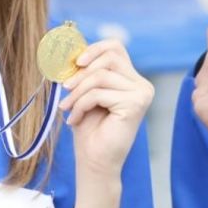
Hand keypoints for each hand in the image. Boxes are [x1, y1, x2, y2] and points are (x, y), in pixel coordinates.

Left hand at [60, 39, 154, 183]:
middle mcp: (142, 84)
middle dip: (81, 73)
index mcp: (132, 79)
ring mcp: (142, 94)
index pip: (115, 47)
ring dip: (78, 92)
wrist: (95, 161)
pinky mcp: (135, 104)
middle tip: (65, 89)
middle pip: (108, 58)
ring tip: (67, 107)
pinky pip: (99, 93)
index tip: (75, 63)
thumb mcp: (85, 92)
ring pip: (101, 76)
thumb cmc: (89, 128)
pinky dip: (80, 105)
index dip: (93, 49)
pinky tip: (75, 119)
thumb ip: (86, 71)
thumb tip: (72, 51)